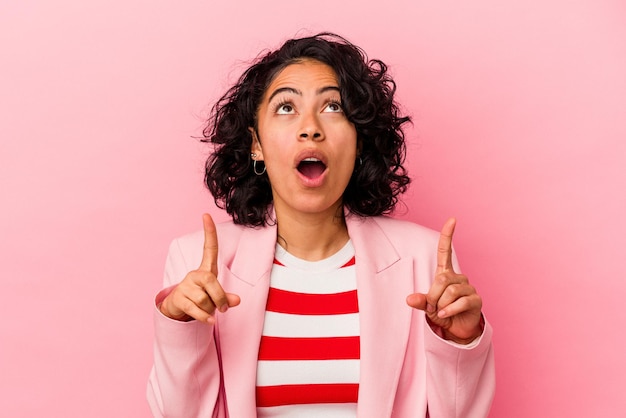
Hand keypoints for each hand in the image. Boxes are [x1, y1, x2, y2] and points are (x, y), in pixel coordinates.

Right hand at [160, 213, 240, 322]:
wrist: (178, 309)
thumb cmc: (201, 298)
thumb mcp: (216, 296)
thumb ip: (227, 297)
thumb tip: (237, 300)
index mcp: (206, 270)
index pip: (209, 248)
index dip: (209, 232)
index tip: (206, 215)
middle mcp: (194, 274)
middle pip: (211, 282)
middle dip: (220, 298)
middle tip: (224, 309)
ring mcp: (185, 285)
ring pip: (204, 299)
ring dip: (211, 310)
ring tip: (208, 312)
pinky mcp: (178, 298)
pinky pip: (196, 309)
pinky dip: (205, 317)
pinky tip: (209, 321)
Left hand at [406, 218, 482, 343]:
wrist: (457, 329)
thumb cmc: (442, 312)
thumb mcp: (427, 306)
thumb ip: (419, 301)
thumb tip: (409, 299)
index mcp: (445, 274)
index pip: (445, 251)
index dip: (447, 235)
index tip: (452, 219)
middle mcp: (459, 277)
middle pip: (442, 280)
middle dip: (433, 296)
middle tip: (433, 307)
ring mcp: (469, 288)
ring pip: (451, 291)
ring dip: (442, 305)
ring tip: (442, 312)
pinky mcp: (476, 300)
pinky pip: (461, 302)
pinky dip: (450, 310)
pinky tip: (446, 315)